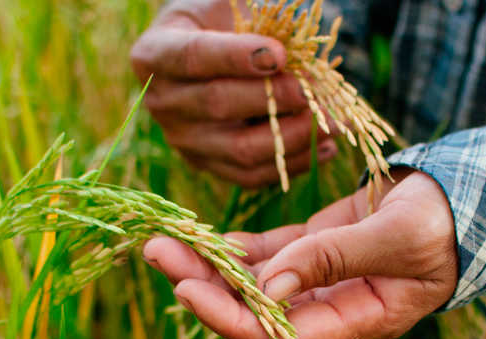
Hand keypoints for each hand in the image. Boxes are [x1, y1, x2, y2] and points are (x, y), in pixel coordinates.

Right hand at [130, 0, 337, 186]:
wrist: (206, 55)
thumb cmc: (221, 22)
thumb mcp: (228, 6)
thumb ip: (257, 21)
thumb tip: (297, 51)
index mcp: (154, 53)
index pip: (193, 57)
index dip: (236, 57)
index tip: (280, 54)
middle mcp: (161, 102)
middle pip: (218, 105)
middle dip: (275, 97)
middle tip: (313, 88)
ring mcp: (183, 140)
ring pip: (240, 149)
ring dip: (293, 136)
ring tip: (331, 120)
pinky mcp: (208, 165)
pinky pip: (251, 175)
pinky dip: (294, 163)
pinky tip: (326, 146)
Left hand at [142, 170, 458, 338]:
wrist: (462, 199)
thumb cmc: (446, 223)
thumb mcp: (399, 239)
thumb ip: (334, 260)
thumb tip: (270, 286)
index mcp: (356, 320)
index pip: (281, 337)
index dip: (231, 318)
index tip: (186, 289)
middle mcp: (328, 309)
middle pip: (254, 309)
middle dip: (204, 285)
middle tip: (157, 253)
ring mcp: (317, 281)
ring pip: (252, 281)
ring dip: (208, 264)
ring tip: (162, 240)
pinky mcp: (311, 251)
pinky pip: (264, 255)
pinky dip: (233, 248)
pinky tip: (201, 237)